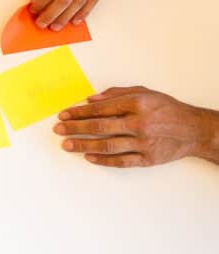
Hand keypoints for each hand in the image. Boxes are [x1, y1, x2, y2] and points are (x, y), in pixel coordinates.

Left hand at [54, 86, 218, 167]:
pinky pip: (121, 161)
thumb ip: (116, 94)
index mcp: (136, 104)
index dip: (79, 112)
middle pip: (99, 126)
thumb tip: (91, 100)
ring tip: (67, 145)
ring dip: (84, 145)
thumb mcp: (143, 92)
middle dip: (75, 128)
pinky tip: (89, 157)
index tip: (64, 115)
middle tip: (59, 130)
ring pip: (107, 145)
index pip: (100, 108)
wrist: (194, 129)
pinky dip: (103, 160)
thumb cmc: (166, 108)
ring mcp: (143, 143)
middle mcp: (139, 123)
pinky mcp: (148, 158)